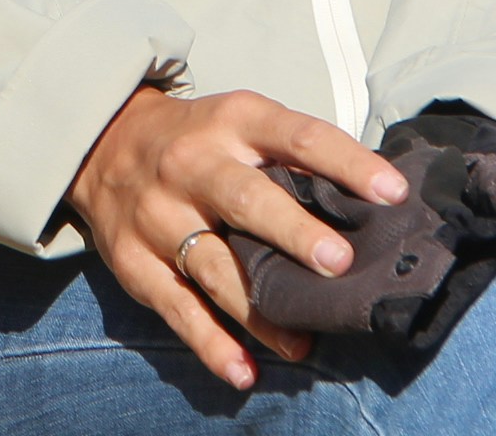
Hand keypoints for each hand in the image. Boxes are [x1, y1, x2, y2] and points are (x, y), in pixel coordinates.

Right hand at [64, 85, 406, 389]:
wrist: (103, 143)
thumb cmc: (199, 139)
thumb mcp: (240, 123)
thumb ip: (293, 156)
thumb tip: (368, 200)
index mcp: (232, 123)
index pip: (297, 137)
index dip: (347, 163)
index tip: (392, 193)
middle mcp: (192, 165)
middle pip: (245, 199)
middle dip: (292, 232)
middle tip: (337, 262)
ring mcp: (159, 216)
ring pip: (214, 266)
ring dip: (259, 308)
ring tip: (303, 342)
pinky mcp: (136, 263)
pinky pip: (177, 309)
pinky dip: (210, 344)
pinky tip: (244, 372)